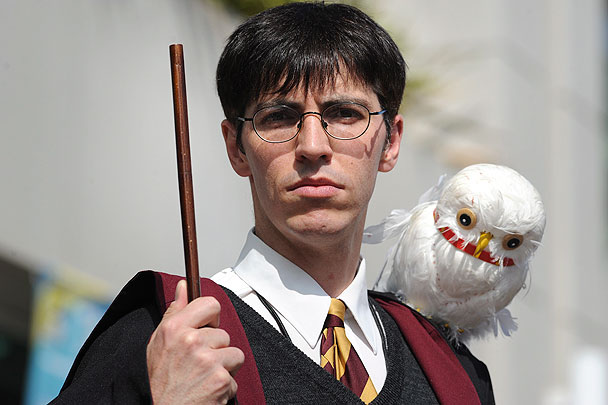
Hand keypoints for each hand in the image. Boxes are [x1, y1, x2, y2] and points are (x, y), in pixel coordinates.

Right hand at [147, 280, 244, 403]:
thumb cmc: (158, 381)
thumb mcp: (158, 342)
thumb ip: (174, 312)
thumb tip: (184, 287)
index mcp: (175, 328)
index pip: (209, 303)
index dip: (211, 317)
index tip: (206, 327)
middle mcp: (192, 341)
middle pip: (223, 333)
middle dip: (215, 349)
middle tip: (196, 364)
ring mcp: (208, 361)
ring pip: (234, 354)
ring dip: (223, 367)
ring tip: (203, 377)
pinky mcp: (221, 380)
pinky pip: (235, 377)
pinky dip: (224, 386)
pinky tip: (206, 390)